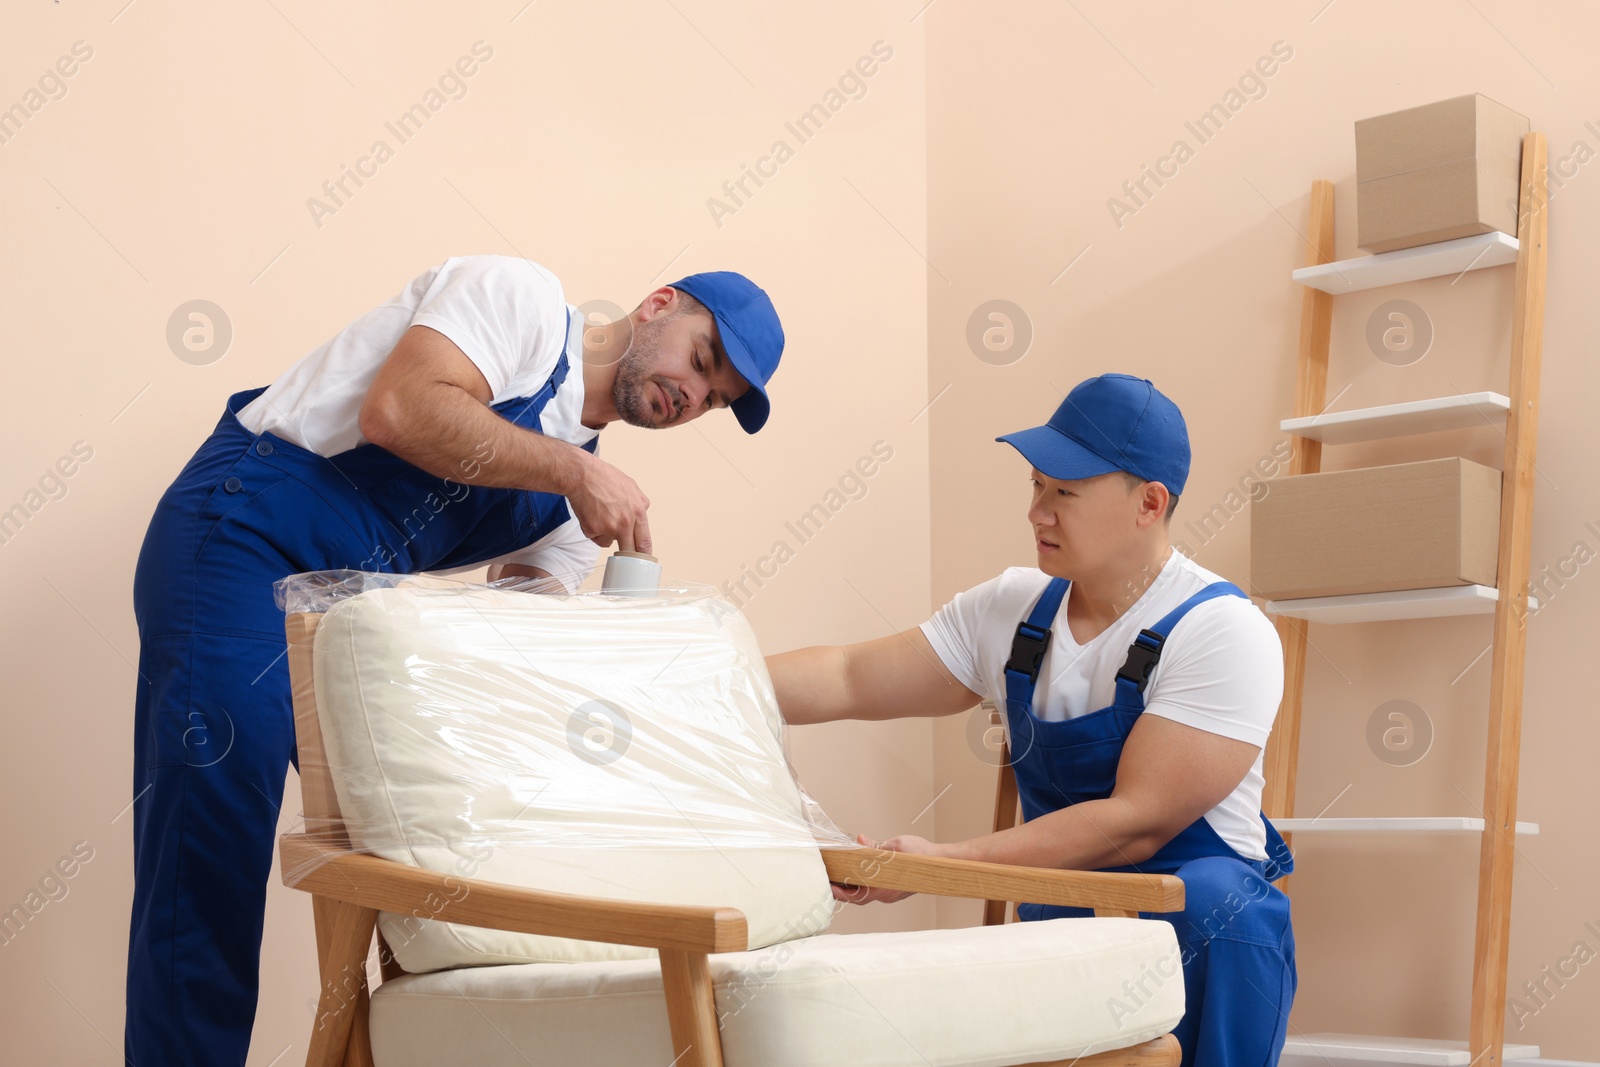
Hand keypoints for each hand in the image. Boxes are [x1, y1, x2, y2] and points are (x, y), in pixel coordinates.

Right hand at [567, 454, 651, 553]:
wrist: (582, 475)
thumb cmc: (604, 477)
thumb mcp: (631, 486)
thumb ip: (640, 502)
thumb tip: (642, 513)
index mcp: (638, 512)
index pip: (645, 541)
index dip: (644, 553)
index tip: (643, 560)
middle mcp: (626, 523)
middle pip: (629, 550)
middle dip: (626, 554)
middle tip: (622, 554)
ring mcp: (609, 528)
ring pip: (608, 542)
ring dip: (604, 534)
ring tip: (599, 514)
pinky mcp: (593, 530)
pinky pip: (594, 538)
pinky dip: (591, 530)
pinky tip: (590, 515)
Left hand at [830, 833, 944, 905]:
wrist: (942, 862)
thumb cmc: (922, 855)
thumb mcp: (896, 846)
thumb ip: (876, 847)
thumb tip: (859, 842)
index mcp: (885, 888)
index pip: (857, 896)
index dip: (841, 893)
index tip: (830, 887)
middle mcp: (887, 895)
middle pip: (859, 897)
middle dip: (844, 889)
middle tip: (830, 880)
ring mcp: (891, 894)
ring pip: (867, 893)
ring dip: (854, 885)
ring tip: (840, 874)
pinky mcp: (895, 890)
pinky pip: (876, 888)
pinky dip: (865, 882)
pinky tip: (858, 871)